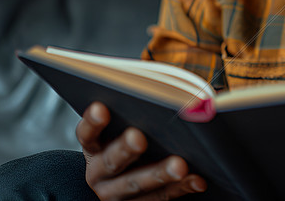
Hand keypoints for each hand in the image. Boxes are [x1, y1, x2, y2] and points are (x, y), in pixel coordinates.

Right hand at [77, 102, 207, 199]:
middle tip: (138, 138)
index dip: (93, 122)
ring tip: (179, 165)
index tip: (101, 108)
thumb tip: (164, 92)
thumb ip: (133, 116)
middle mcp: (99, 173)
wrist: (121, 187)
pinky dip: (181, 188)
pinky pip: (159, 198)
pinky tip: (197, 180)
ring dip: (159, 174)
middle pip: (111, 161)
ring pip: (136, 185)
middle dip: (125, 149)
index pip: (87, 134)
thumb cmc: (128, 145)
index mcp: (94, 149)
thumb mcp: (121, 133)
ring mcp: (115, 194)